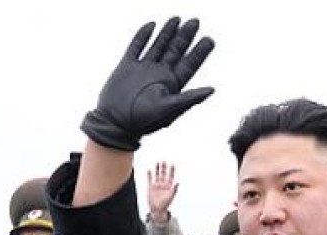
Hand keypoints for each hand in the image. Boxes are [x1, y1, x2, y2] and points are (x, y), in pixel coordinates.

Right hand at [81, 17, 214, 150]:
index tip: (210, 39)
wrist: (114, 124)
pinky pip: (136, 47)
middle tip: (195, 21)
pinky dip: (143, 36)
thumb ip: (188, 99)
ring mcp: (143, 70)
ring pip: (158, 46)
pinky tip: (152, 25)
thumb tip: (212, 90)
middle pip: (176, 51)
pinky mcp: (127, 67)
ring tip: (177, 19)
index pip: (189, 64)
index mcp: (171, 85)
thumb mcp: (167, 110)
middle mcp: (158, 75)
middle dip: (185, 37)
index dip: (200, 52)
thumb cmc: (142, 122)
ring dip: (167, 33)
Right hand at [147, 161, 178, 221]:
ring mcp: (157, 185)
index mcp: (169, 186)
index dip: (171, 170)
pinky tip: (149, 170)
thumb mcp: (170, 196)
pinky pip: (150, 180)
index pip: (170, 176)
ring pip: (157, 175)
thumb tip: (178, 183)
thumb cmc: (165, 204)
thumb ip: (174, 189)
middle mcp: (163, 185)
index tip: (172, 164)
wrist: (157, 209)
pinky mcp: (151, 188)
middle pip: (163, 174)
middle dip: (164, 168)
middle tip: (164, 161)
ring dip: (157, 169)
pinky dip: (149, 175)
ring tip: (157, 163)